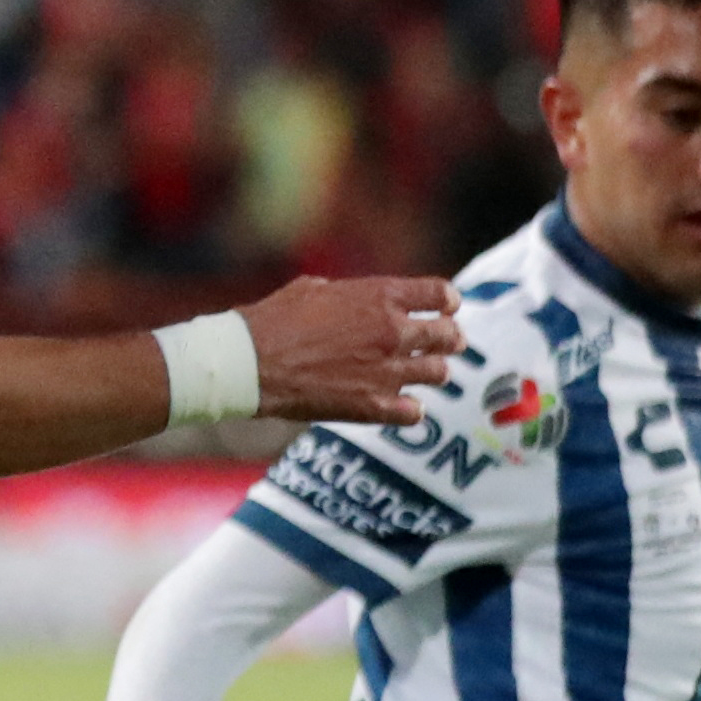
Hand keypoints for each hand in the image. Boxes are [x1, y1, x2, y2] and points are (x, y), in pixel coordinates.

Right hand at [239, 275, 464, 427]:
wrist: (251, 362)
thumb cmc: (274, 320)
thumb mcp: (316, 288)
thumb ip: (353, 295)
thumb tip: (364, 300)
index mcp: (381, 295)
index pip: (441, 295)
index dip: (448, 302)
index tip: (446, 309)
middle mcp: (393, 331)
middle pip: (448, 335)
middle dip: (449, 338)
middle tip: (445, 344)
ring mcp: (387, 370)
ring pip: (438, 374)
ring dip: (432, 372)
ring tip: (422, 374)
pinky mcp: (373, 405)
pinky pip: (415, 412)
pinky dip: (411, 408)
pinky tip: (400, 404)